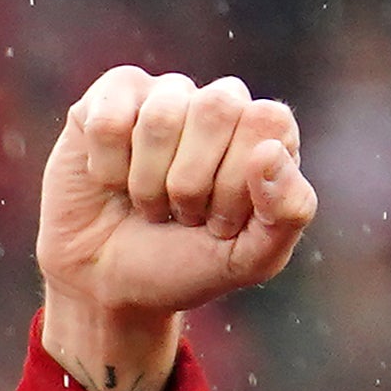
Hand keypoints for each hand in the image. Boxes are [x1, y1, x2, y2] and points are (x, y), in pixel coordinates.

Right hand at [34, 67, 316, 390]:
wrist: (103, 292)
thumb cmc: (181, 271)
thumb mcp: (248, 262)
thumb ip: (287, 212)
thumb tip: (271, 153)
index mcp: (264, 135)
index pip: (269, 124)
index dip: (239, 184)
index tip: (216, 225)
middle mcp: (218, 107)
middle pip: (221, 106)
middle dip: (192, 182)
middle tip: (175, 216)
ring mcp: (163, 98)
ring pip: (166, 107)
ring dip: (146, 176)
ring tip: (139, 203)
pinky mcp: (108, 98)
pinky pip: (117, 101)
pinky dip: (109, 153)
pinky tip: (107, 178)